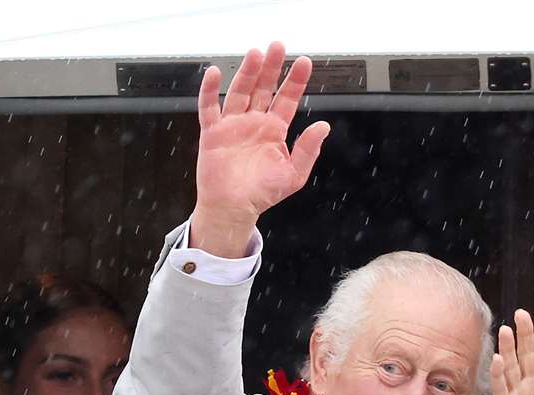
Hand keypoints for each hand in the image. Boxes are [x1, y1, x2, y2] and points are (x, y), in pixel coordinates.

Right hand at [190, 42, 330, 256]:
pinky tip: (214, 74)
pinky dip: (210, 91)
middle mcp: (254, 122)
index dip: (295, 80)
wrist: (233, 209)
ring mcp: (233, 125)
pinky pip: (210, 107)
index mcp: (274, 130)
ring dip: (247, 73)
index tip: (304, 63)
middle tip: (277, 47)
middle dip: (271, 67)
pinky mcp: (213, 132)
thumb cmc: (261, 194)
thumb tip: (323, 126)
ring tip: (255, 55)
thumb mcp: (293, 174)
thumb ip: (308, 150)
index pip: (287, 98)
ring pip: (240, 92)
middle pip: (263, 87)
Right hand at [491, 310, 533, 394]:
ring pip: (512, 366)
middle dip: (526, 333)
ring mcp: (517, 394)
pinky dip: (498, 373)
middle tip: (522, 314)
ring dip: (509, 348)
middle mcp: (533, 385)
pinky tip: (498, 358)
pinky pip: (500, 387)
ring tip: (506, 329)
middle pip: (528, 354)